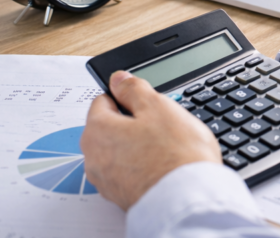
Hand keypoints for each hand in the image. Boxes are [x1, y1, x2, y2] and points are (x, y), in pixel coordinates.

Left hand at [81, 71, 221, 210]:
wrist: (187, 200)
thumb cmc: (175, 155)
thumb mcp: (159, 106)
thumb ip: (134, 89)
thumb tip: (119, 79)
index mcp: (97, 130)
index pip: (104, 99)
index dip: (129, 97)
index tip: (148, 102)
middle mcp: (93, 157)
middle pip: (111, 127)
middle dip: (133, 123)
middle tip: (163, 124)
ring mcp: (106, 180)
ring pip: (120, 150)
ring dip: (137, 145)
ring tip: (167, 147)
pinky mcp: (120, 196)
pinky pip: (128, 171)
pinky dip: (142, 166)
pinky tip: (163, 165)